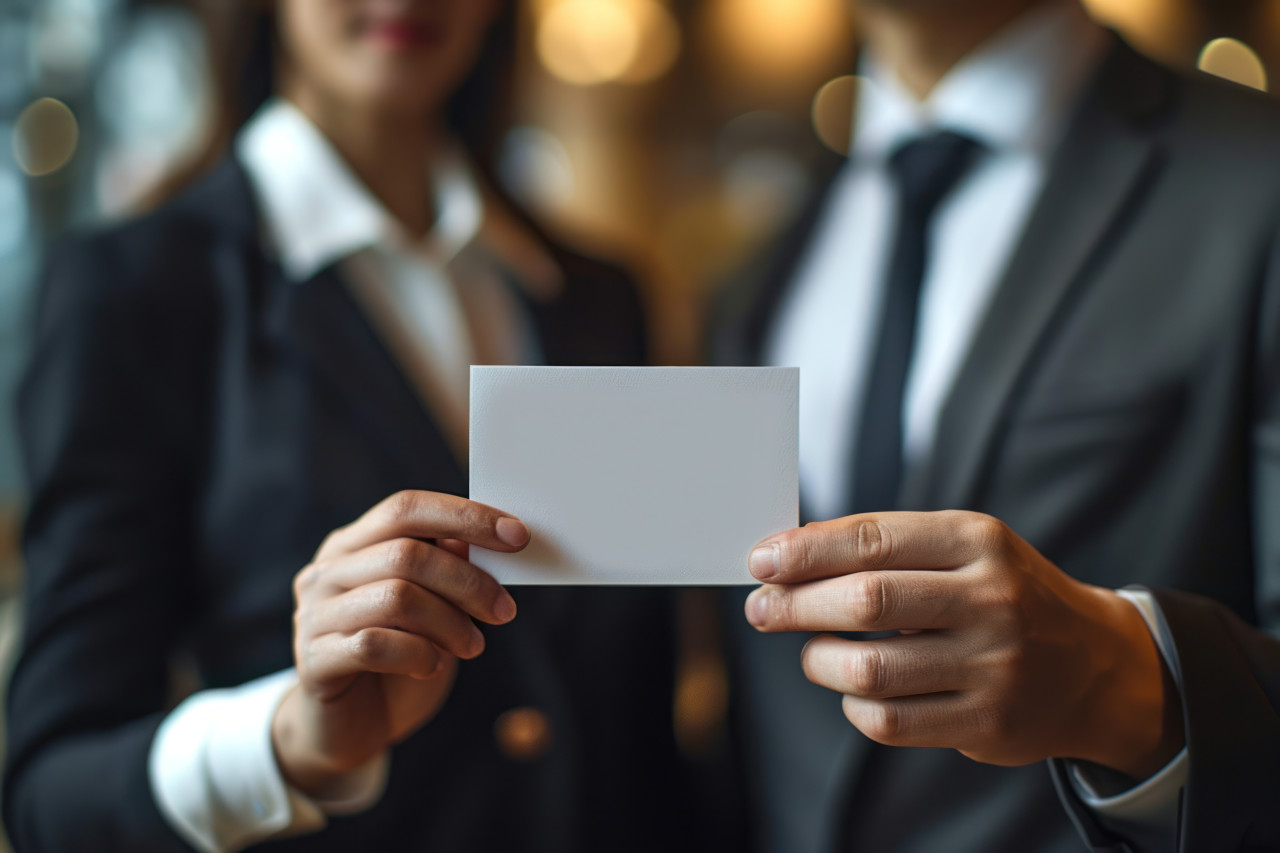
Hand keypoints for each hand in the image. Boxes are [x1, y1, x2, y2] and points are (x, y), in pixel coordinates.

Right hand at [272, 490, 527, 795]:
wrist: (350, 729)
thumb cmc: (398, 659)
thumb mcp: (431, 608)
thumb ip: (444, 570)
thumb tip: (472, 541)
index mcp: (352, 545)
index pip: (406, 509)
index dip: (464, 517)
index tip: (517, 535)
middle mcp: (326, 572)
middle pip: (406, 553)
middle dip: (468, 581)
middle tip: (504, 610)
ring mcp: (313, 616)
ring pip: (396, 597)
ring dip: (450, 622)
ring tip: (472, 645)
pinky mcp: (314, 661)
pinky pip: (375, 645)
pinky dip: (418, 654)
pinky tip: (431, 667)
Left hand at [744, 511, 1183, 777]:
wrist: (1094, 663)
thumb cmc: (1003, 594)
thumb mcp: (964, 549)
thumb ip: (885, 547)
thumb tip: (787, 555)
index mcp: (978, 541)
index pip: (871, 540)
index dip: (805, 552)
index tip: (762, 561)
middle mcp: (990, 599)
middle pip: (865, 600)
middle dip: (795, 605)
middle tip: (762, 609)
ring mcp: (994, 665)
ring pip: (869, 669)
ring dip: (819, 661)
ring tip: (814, 653)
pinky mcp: (988, 723)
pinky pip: (889, 721)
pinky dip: (854, 705)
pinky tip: (855, 690)